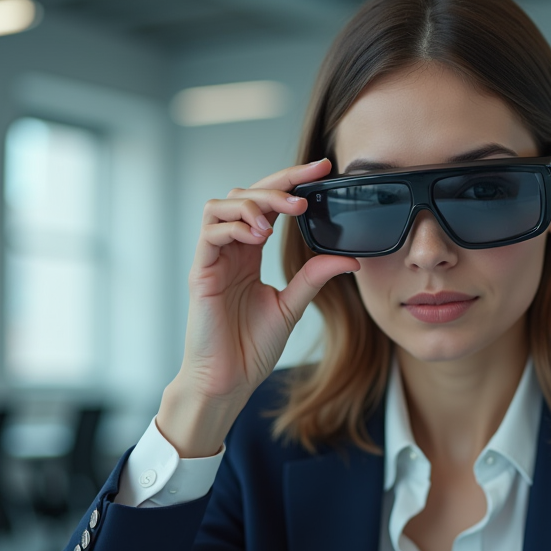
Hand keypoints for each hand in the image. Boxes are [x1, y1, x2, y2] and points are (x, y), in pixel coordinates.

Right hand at [159, 158, 358, 455]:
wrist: (227, 382)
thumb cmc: (250, 348)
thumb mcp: (291, 306)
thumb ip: (314, 277)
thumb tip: (350, 258)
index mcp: (250, 253)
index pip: (269, 204)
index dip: (291, 181)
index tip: (322, 169)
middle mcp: (229, 250)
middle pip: (244, 195)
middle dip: (276, 185)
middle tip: (305, 192)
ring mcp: (212, 259)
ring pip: (221, 205)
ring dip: (252, 203)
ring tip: (278, 219)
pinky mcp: (200, 272)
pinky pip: (210, 233)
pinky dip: (234, 225)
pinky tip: (257, 236)